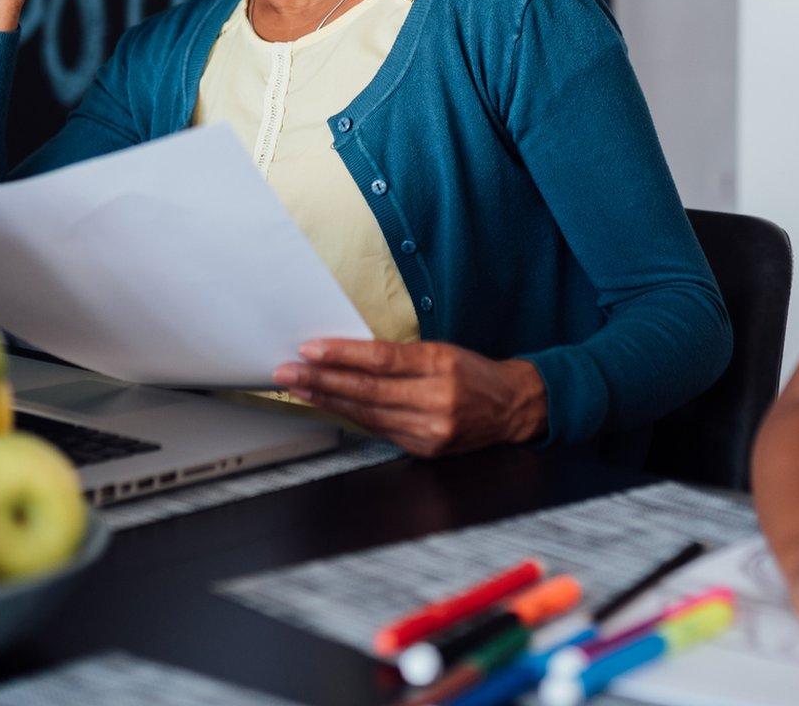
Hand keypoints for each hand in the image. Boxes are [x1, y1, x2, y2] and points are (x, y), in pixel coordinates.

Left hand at [272, 340, 547, 456]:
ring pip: (368, 414)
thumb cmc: (472, 373)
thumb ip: (399, 357)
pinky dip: (352, 417)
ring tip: (298, 389)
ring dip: (328, 401)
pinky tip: (329, 406)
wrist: (511, 408)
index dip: (343, 355)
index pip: (383, 360)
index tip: (310, 349)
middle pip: (369, 391)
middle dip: (322, 381)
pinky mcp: (426, 449)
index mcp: (442, 365)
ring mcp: (431, 430)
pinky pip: (380, 431)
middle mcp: (437, 400)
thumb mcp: (441, 351)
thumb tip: (345, 357)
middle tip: (288, 372)